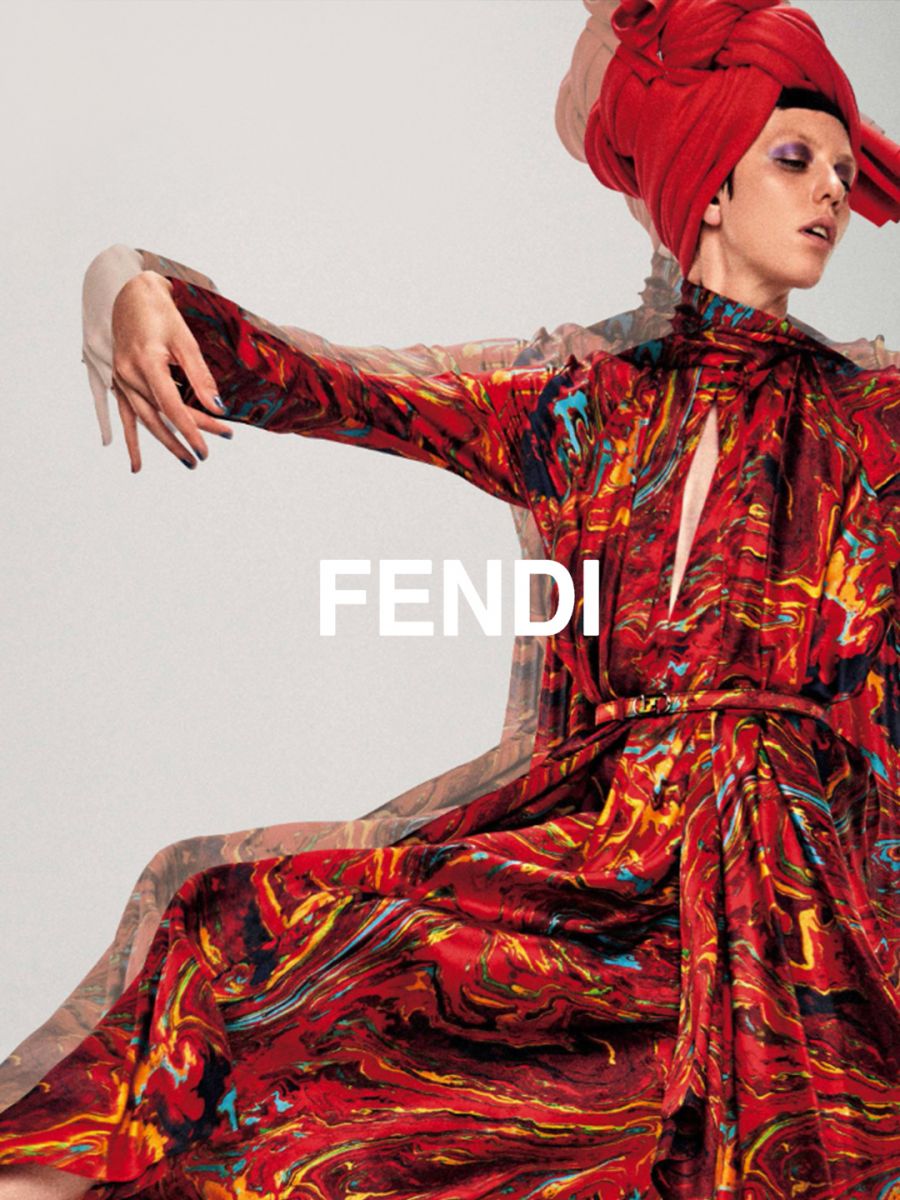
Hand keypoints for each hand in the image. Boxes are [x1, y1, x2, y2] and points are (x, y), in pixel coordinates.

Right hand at [110, 271, 233, 471]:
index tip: (211, 445)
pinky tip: (137, 466)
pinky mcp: (120, 382)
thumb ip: (201, 376)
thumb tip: (218, 408)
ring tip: (188, 461)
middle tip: (207, 455)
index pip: (173, 406)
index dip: (192, 428)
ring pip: (146, 420)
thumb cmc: (161, 314)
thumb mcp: (185, 340)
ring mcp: (122, 380)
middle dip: (186, 437)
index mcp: (146, 362)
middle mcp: (129, 375)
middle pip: (162, 416)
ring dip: (166, 443)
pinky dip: (133, 442)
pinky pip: (127, 418)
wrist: (130, 295)